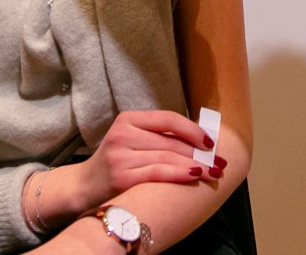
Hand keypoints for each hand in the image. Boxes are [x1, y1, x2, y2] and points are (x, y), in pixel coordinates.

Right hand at [77, 111, 225, 207]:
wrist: (84, 186)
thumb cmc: (117, 161)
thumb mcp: (132, 139)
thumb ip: (158, 135)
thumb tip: (201, 138)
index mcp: (128, 119)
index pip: (168, 119)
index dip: (193, 130)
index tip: (211, 142)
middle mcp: (123, 135)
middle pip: (171, 141)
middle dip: (200, 153)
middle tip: (220, 161)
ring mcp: (121, 156)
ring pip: (168, 157)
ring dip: (196, 166)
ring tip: (214, 172)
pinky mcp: (122, 178)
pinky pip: (159, 173)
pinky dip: (180, 174)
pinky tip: (195, 176)